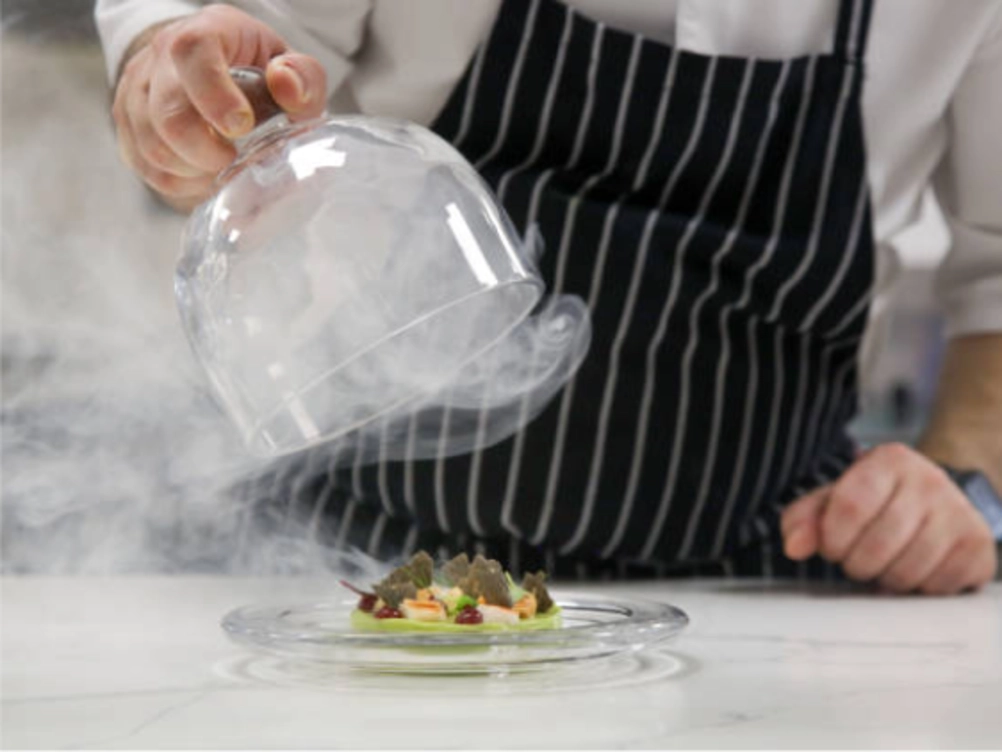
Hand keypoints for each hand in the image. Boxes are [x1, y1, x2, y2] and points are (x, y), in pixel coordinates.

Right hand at [112, 5, 327, 211]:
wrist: (212, 68)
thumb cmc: (256, 70)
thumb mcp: (289, 65)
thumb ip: (303, 77)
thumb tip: (286, 85)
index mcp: (207, 32)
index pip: (193, 52)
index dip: (214, 95)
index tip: (241, 128)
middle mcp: (161, 56)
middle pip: (167, 113)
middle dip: (204, 151)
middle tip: (232, 159)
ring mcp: (138, 90)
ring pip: (152, 146)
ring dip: (192, 171)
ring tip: (219, 167)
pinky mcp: (127, 122)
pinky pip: (145, 165)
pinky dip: (178, 182)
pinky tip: (201, 175)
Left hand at [781, 443, 997, 594]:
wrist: (935, 501)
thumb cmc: (876, 502)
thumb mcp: (834, 500)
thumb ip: (804, 518)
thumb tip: (794, 547)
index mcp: (890, 461)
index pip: (850, 506)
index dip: (833, 539)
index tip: (833, 547)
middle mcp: (930, 481)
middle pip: (878, 545)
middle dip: (857, 564)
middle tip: (857, 560)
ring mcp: (960, 513)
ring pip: (908, 571)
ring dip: (886, 579)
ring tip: (884, 565)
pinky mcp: (978, 546)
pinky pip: (937, 587)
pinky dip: (917, 589)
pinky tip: (913, 570)